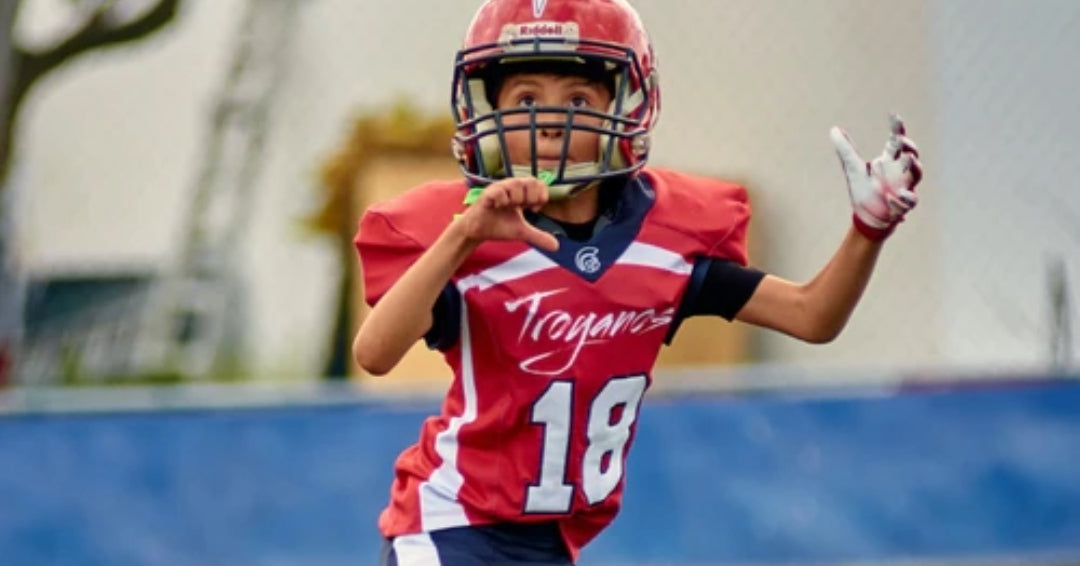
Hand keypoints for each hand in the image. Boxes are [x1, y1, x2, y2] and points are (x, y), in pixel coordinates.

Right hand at [456, 178, 558, 251]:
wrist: (477, 231)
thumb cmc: (499, 226)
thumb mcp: (522, 232)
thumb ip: (538, 236)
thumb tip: (556, 246)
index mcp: (521, 193)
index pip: (539, 183)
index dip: (540, 196)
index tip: (533, 209)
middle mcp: (511, 186)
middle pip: (531, 181)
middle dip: (530, 198)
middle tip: (522, 208)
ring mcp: (499, 188)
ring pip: (516, 184)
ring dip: (516, 199)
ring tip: (508, 208)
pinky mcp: (487, 193)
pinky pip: (499, 191)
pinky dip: (502, 200)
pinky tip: (497, 207)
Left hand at [830, 114, 923, 240]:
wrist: (866, 217)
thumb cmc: (864, 190)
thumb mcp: (852, 168)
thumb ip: (845, 149)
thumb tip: (834, 129)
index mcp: (888, 161)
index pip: (896, 141)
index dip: (897, 128)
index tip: (893, 115)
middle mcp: (899, 172)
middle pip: (911, 154)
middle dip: (909, 147)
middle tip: (901, 141)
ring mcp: (904, 186)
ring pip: (917, 173)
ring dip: (914, 166)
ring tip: (908, 159)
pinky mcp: (904, 204)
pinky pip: (910, 199)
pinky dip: (903, 198)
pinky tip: (893, 197)